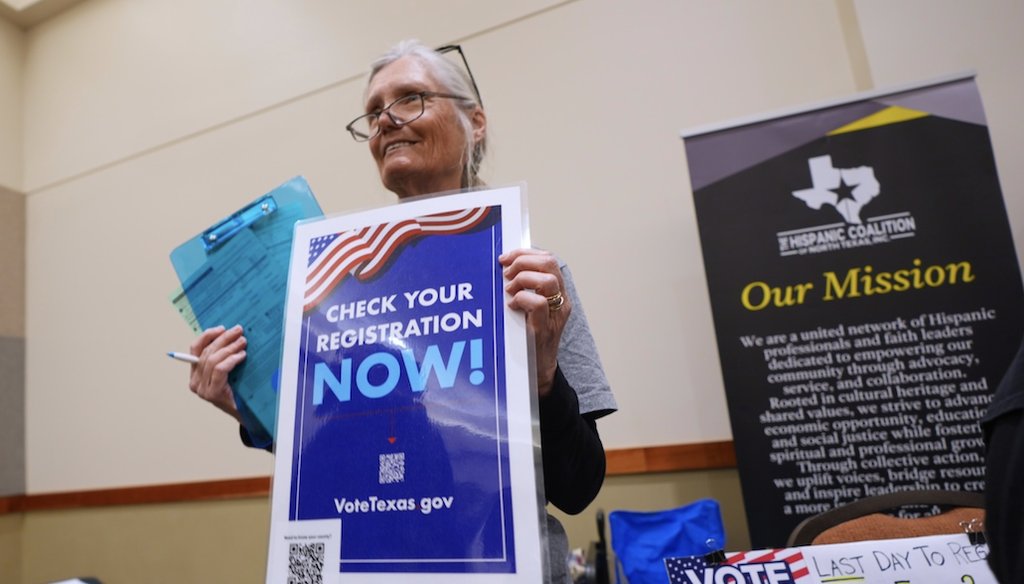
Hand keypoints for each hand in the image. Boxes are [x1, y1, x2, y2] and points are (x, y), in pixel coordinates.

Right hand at [188, 325, 246, 421]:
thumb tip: (231, 334)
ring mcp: (202, 389)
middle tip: (239, 331)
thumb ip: (223, 356)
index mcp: (195, 374)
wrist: (247, 413)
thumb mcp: (229, 370)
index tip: (222, 328)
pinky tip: (241, 355)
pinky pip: (219, 370)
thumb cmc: (239, 390)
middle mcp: (195, 382)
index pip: (195, 349)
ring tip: (243, 342)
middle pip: (206, 352)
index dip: (207, 336)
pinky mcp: (212, 394)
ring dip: (229, 348)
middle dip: (223, 339)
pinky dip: (231, 359)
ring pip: (212, 360)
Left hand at [499, 248, 570, 396]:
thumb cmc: (529, 337)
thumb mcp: (529, 307)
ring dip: (523, 279)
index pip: (547, 258)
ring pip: (548, 280)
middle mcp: (561, 300)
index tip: (505, 258)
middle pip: (550, 263)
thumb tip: (503, 268)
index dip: (525, 253)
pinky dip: (522, 299)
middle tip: (506, 273)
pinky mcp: (545, 329)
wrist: (538, 370)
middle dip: (523, 261)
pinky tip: (512, 306)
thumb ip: (523, 288)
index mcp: (558, 291)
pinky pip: (538, 304)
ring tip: (509, 290)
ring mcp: (555, 315)